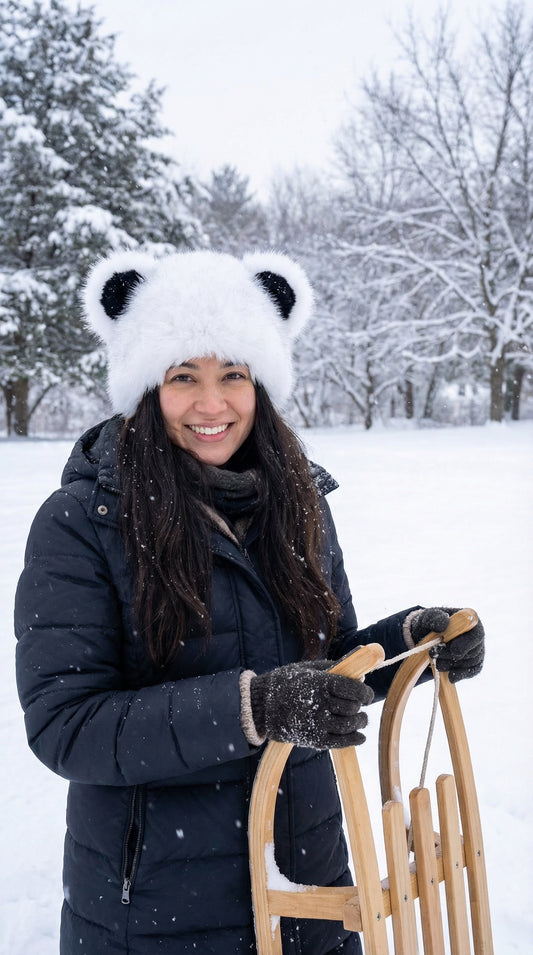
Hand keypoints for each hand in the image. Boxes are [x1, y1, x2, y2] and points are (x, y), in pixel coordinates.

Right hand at [250, 660, 373, 748]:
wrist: (261, 707)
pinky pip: (341, 742)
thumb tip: (362, 666)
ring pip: (350, 724)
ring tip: (359, 718)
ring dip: (360, 721)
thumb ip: (335, 667)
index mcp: (319, 683)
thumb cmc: (287, 683)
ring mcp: (316, 723)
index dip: (365, 692)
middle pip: (352, 707)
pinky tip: (360, 735)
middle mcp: (318, 703)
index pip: (352, 689)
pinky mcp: (314, 739)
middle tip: (359, 704)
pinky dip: (355, 739)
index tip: (366, 694)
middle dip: (360, 705)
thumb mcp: (308, 669)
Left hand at [409, 607, 484, 682]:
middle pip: (473, 650)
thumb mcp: (428, 617)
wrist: (428, 635)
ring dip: (453, 665)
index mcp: (470, 619)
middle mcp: (477, 634)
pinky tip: (450, 677)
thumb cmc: (431, 623)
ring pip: (472, 662)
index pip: (475, 633)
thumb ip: (434, 617)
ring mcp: (477, 649)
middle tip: (434, 655)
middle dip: (452, 655)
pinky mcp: (474, 662)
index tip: (454, 652)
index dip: (466, 645)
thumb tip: (444, 624)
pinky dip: (460, 674)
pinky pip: (472, 671)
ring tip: (437, 663)